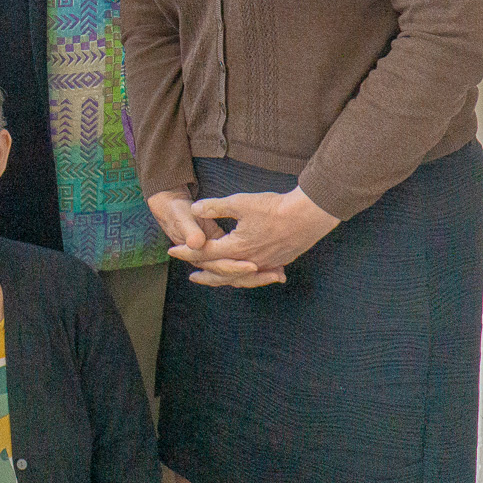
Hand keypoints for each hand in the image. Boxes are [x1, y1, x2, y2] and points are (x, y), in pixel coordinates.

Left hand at [169, 187, 339, 287]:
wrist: (308, 215)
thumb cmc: (274, 207)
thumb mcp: (240, 202)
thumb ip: (215, 207)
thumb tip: (194, 208)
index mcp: (236, 247)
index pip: (205, 252)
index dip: (187, 251)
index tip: (173, 251)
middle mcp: (249, 260)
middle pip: (221, 272)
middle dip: (204, 273)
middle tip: (191, 275)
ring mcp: (265, 264)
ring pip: (240, 278)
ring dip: (226, 279)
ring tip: (219, 280)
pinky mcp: (279, 262)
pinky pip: (258, 275)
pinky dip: (248, 278)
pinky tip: (248, 275)